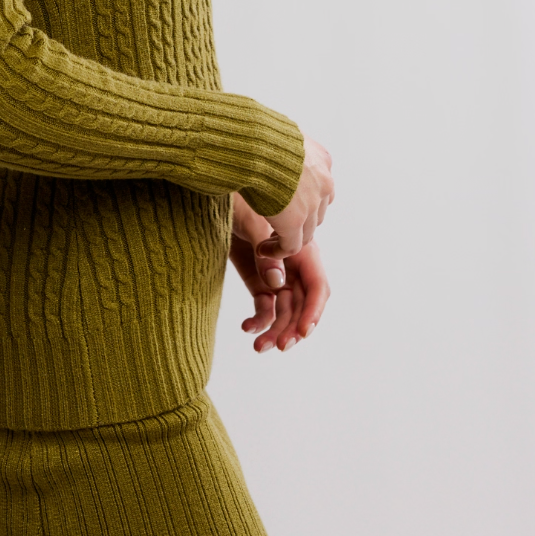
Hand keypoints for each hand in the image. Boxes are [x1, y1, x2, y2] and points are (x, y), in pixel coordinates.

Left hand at [229, 192, 330, 352]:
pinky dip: (258, 320)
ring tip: (259, 347)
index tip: (302, 332)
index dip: (313, 311)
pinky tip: (246, 328)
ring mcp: (276, 273)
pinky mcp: (258, 278)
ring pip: (283, 311)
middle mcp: (293, 265)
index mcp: (302, 249)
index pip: (317, 287)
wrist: (217, 188)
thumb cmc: (240, 198)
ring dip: (275, 330)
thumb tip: (276, 284)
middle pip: (301, 305)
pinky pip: (265, 306)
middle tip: (279, 346)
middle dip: (293, 328)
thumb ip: (266, 253)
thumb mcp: (251, 221)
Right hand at [264, 133, 333, 255]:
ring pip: (305, 232)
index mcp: (321, 159)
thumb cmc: (256, 132)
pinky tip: (262, 249)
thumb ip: (280, 145)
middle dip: (298, 220)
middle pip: (316, 212)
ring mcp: (311, 204)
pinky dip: (277, 251)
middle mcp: (323, 182)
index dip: (304, 200)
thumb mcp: (277, 133)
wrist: (254, 142)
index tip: (283, 204)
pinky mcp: (295, 222)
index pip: (320, 187)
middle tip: (275, 224)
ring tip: (267, 241)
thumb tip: (263, 140)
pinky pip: (290, 246)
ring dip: (287, 238)